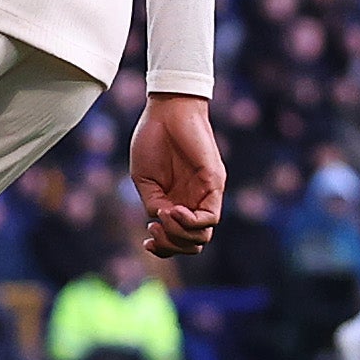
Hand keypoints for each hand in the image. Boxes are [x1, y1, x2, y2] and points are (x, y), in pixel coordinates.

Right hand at [130, 91, 224, 257]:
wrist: (167, 111)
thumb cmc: (152, 139)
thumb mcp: (144, 178)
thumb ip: (152, 202)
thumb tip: (160, 221)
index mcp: (175, 201)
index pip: (178, 238)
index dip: (164, 248)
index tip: (146, 242)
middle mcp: (193, 202)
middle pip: (193, 243)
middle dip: (171, 245)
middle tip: (153, 228)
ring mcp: (205, 194)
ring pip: (203, 236)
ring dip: (180, 234)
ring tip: (163, 215)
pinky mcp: (214, 184)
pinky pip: (210, 217)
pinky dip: (191, 221)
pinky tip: (173, 210)